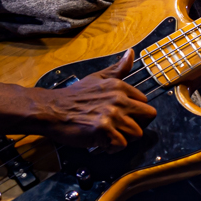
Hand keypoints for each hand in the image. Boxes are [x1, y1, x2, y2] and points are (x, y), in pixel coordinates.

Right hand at [27, 50, 156, 150]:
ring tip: (110, 136)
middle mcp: (119, 99)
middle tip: (122, 128)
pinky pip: (120, 145)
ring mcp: (111, 115)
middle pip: (148, 116)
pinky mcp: (103, 130)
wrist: (51, 110)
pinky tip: (101, 143)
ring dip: (124, 138)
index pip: (144, 102)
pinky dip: (112, 148)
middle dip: (137, 125)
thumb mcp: (98, 78)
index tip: (124, 116)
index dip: (136, 112)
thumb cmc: (73, 96)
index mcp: (119, 86)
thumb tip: (131, 53)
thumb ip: (118, 69)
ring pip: (137, 133)